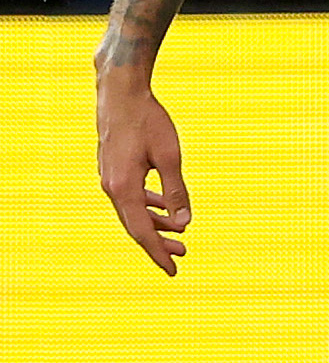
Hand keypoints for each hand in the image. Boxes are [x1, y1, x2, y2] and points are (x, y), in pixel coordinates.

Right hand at [96, 76, 190, 276]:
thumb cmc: (147, 120)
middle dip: (159, 241)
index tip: (173, 270)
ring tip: (177, 233)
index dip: (158, 252)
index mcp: (124, 189)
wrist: (120, 93)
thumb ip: (176, 190)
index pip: (142, 232)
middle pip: (136, 226)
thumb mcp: (169, 155)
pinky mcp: (113, 169)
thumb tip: (184, 222)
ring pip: (133, 211)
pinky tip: (162, 206)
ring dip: (155, 223)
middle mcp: (112, 188)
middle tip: (182, 254)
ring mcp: (110, 179)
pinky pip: (130, 197)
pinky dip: (147, 205)